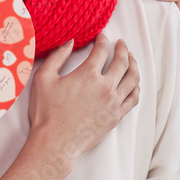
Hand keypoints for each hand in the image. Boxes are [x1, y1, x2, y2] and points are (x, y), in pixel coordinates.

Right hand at [28, 34, 139, 174]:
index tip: (102, 36)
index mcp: (88, 74)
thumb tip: (69, 41)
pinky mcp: (117, 116)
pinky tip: (133, 82)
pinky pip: (134, 98)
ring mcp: (113, 102)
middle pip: (122, 61)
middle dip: (123, 48)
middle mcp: (105, 86)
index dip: (103, 40)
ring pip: (133, 78)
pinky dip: (136, 86)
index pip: (102, 50)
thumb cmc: (47, 112)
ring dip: (133, 64)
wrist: (56, 143)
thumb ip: (57, 56)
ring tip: (131, 58)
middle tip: (121, 43)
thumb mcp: (43, 78)